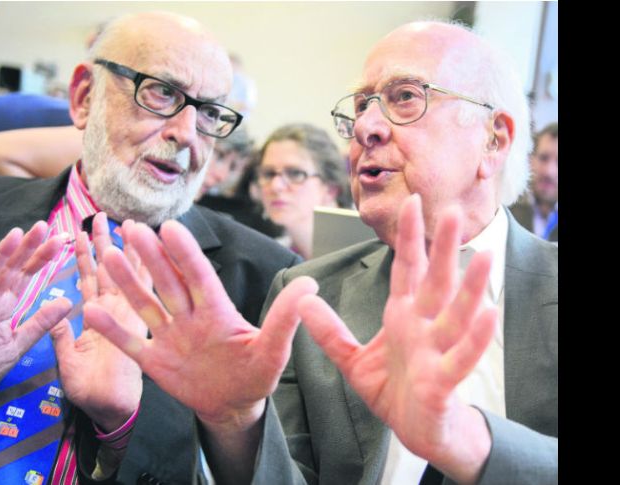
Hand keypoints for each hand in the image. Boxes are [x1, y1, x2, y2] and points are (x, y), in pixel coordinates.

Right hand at [0, 222, 72, 404]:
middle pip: (9, 268)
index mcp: (5, 303)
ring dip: (0, 256)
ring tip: (15, 236)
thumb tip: (68, 301)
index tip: (61, 240)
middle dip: (26, 247)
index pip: (26, 275)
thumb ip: (41, 323)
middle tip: (43, 226)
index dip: (42, 257)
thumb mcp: (19, 343)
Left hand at [50, 213, 145, 431]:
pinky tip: (146, 249)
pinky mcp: (140, 322)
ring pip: (127, 274)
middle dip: (103, 241)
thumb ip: (59, 335)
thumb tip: (50, 312)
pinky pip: (143, 292)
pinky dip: (145, 269)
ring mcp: (130, 314)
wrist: (112, 411)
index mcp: (97, 317)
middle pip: (109, 268)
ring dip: (123, 248)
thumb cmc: (91, 391)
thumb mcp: (67, 360)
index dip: (82, 256)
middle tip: (99, 214)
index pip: (88, 279)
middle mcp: (115, 311)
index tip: (78, 231)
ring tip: (120, 222)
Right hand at [87, 220, 317, 430]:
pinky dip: (113, 329)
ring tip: (110, 256)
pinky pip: (131, 344)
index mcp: (217, 310)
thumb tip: (309, 285)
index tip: (170, 227)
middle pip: (167, 282)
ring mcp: (170, 337)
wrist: (234, 405)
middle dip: (150, 256)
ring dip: (128, 282)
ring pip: (145, 305)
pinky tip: (90, 310)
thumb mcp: (273, 349)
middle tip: (131, 227)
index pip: (198, 276)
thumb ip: (284, 319)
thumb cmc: (255, 374)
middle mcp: (189, 317)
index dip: (185, 253)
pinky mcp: (155, 362)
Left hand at [297, 194, 496, 483]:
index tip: (413, 203)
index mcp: (403, 316)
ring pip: (456, 314)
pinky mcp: (444, 381)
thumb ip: (330, 332)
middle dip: (441, 248)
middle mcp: (423, 327)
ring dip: (469, 287)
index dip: (409, 238)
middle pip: (435, 281)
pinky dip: (474, 338)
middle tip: (450, 211)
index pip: (407, 269)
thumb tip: (303, 303)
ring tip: (482, 256)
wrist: (416, 431)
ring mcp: (436, 351)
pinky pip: (461, 357)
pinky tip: (489, 314)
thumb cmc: (393, 391)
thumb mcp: (352, 359)